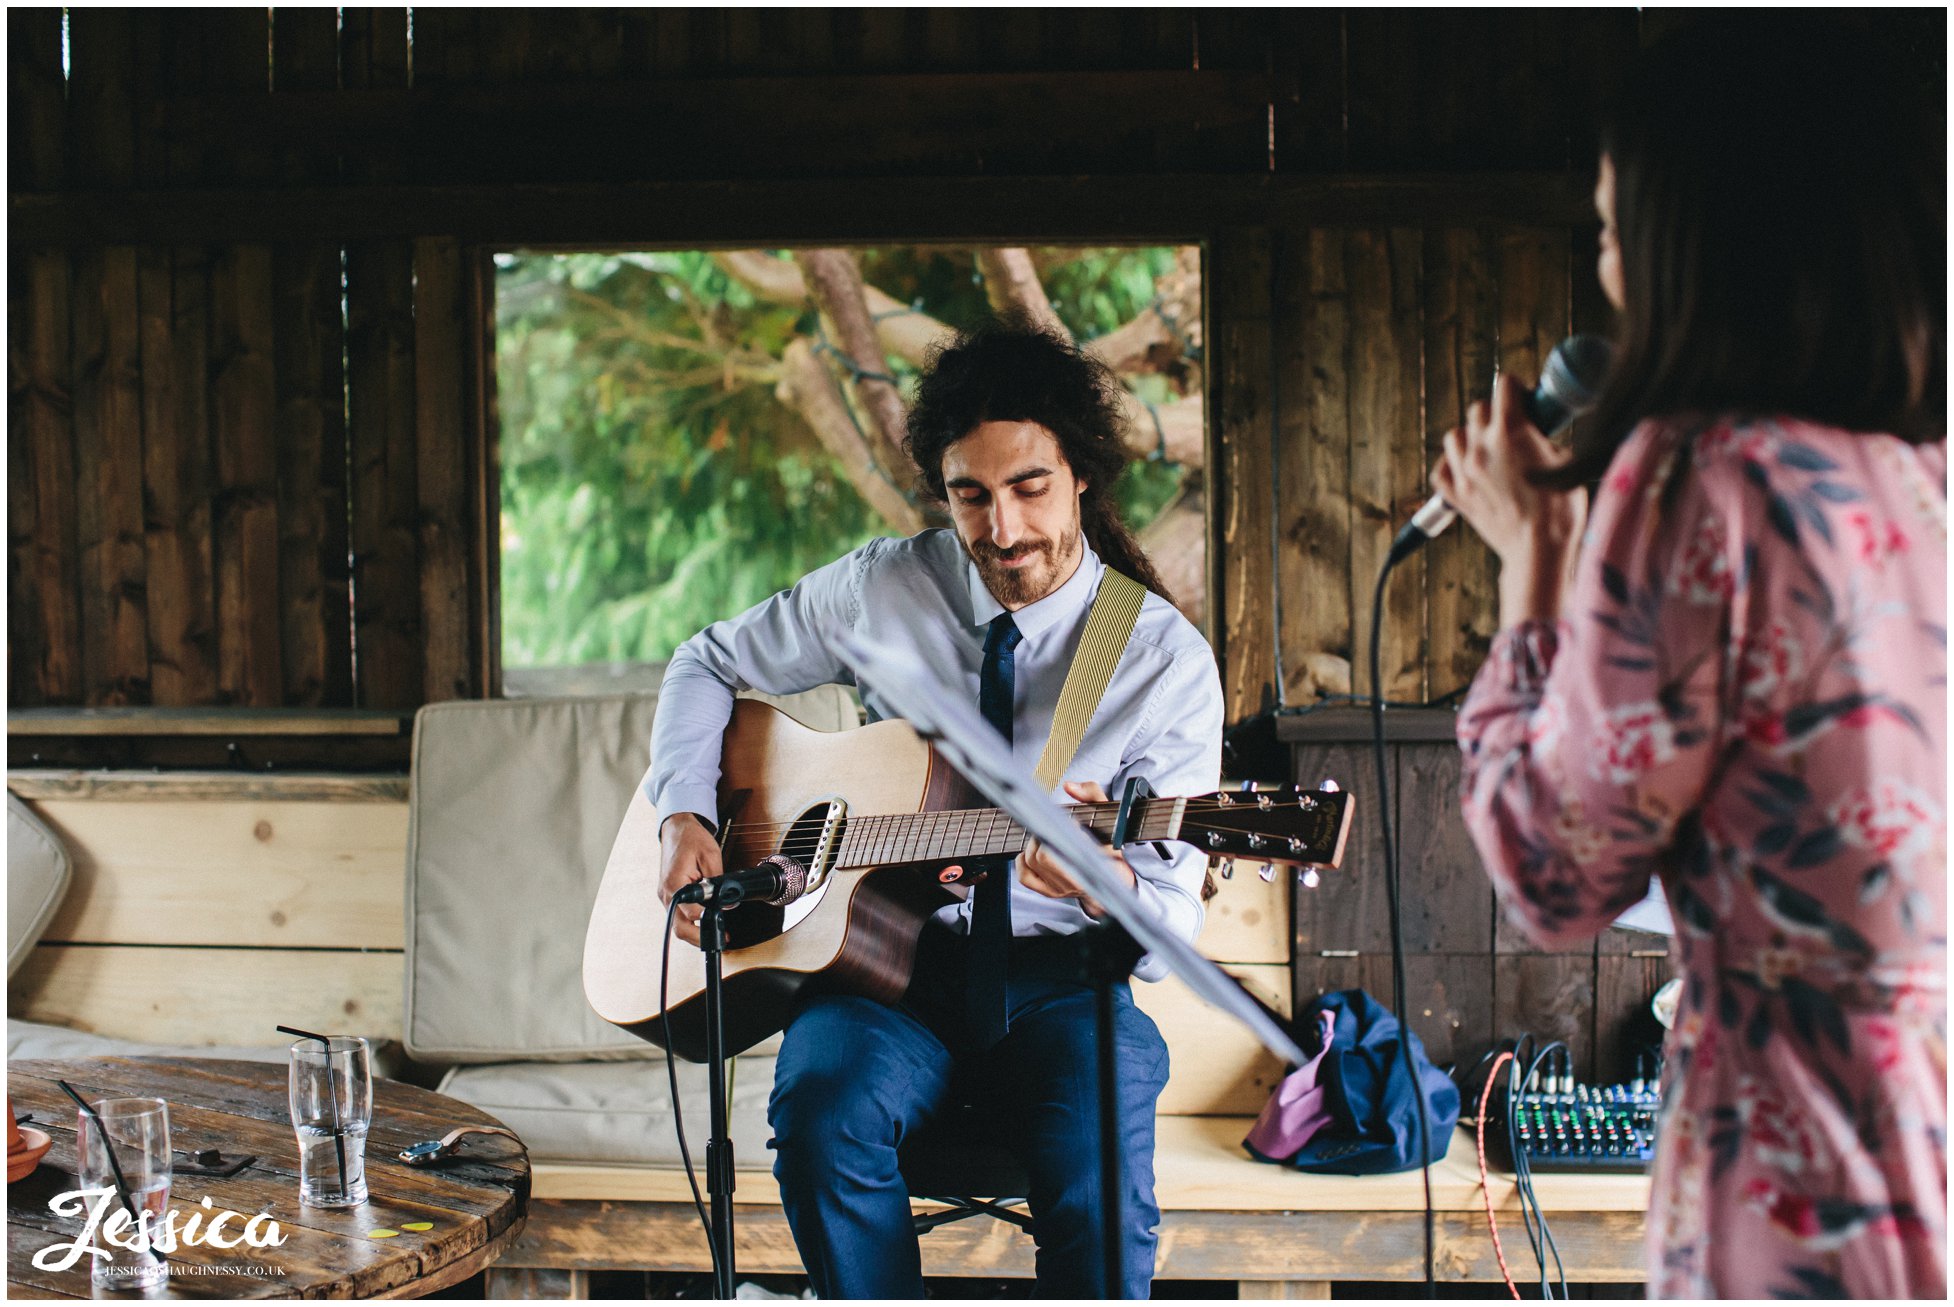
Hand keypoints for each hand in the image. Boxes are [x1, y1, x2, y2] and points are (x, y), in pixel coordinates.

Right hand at [658, 811, 721, 945]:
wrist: (676, 828)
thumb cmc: (691, 838)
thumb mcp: (711, 856)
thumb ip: (718, 881)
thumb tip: (726, 902)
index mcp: (674, 883)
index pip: (691, 912)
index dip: (709, 917)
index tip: (722, 919)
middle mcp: (666, 893)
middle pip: (679, 928)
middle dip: (699, 938)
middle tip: (719, 939)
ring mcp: (665, 896)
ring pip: (676, 925)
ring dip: (694, 932)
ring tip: (714, 932)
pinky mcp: (668, 895)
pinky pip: (677, 915)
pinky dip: (690, 922)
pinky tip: (704, 921)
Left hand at [1018, 781, 1136, 918]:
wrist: (1115, 878)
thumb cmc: (1108, 843)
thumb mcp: (1107, 814)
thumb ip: (1092, 794)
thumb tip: (1069, 786)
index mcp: (1093, 859)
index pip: (1068, 844)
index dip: (1062, 829)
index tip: (1069, 821)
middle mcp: (1076, 877)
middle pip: (1043, 855)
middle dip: (1043, 835)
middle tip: (1052, 826)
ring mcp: (1062, 888)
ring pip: (1032, 862)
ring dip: (1032, 845)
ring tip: (1044, 837)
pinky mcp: (1050, 892)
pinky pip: (1025, 877)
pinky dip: (1022, 861)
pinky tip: (1031, 852)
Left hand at [1430, 372, 1588, 623]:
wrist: (1539, 550)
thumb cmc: (1560, 509)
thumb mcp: (1564, 460)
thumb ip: (1544, 437)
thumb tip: (1538, 430)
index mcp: (1510, 431)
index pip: (1503, 385)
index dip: (1516, 389)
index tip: (1525, 399)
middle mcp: (1481, 447)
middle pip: (1478, 409)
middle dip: (1495, 412)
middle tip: (1511, 427)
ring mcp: (1464, 472)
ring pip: (1455, 436)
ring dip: (1471, 437)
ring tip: (1489, 449)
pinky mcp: (1456, 496)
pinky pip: (1441, 469)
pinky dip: (1451, 466)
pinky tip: (1468, 470)